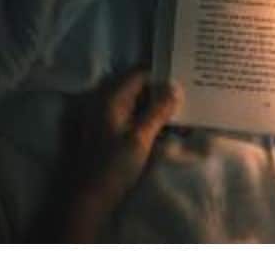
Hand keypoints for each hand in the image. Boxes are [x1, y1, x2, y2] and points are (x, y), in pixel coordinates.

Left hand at [62, 69, 181, 241]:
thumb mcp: (140, 138)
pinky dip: (148, 121)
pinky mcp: (107, 133)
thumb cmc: (112, 167)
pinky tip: (166, 131)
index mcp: (110, 98)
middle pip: (139, 88)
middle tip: (188, 100)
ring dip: (157, 109)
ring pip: (137, 104)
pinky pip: (132, 118)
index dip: (162, 75)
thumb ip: (158, 110)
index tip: (185, 81)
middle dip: (162, 93)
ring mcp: (104, 118)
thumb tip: (175, 87)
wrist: (86, 200)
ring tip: (182, 118)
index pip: (140, 73)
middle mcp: (104, 102)